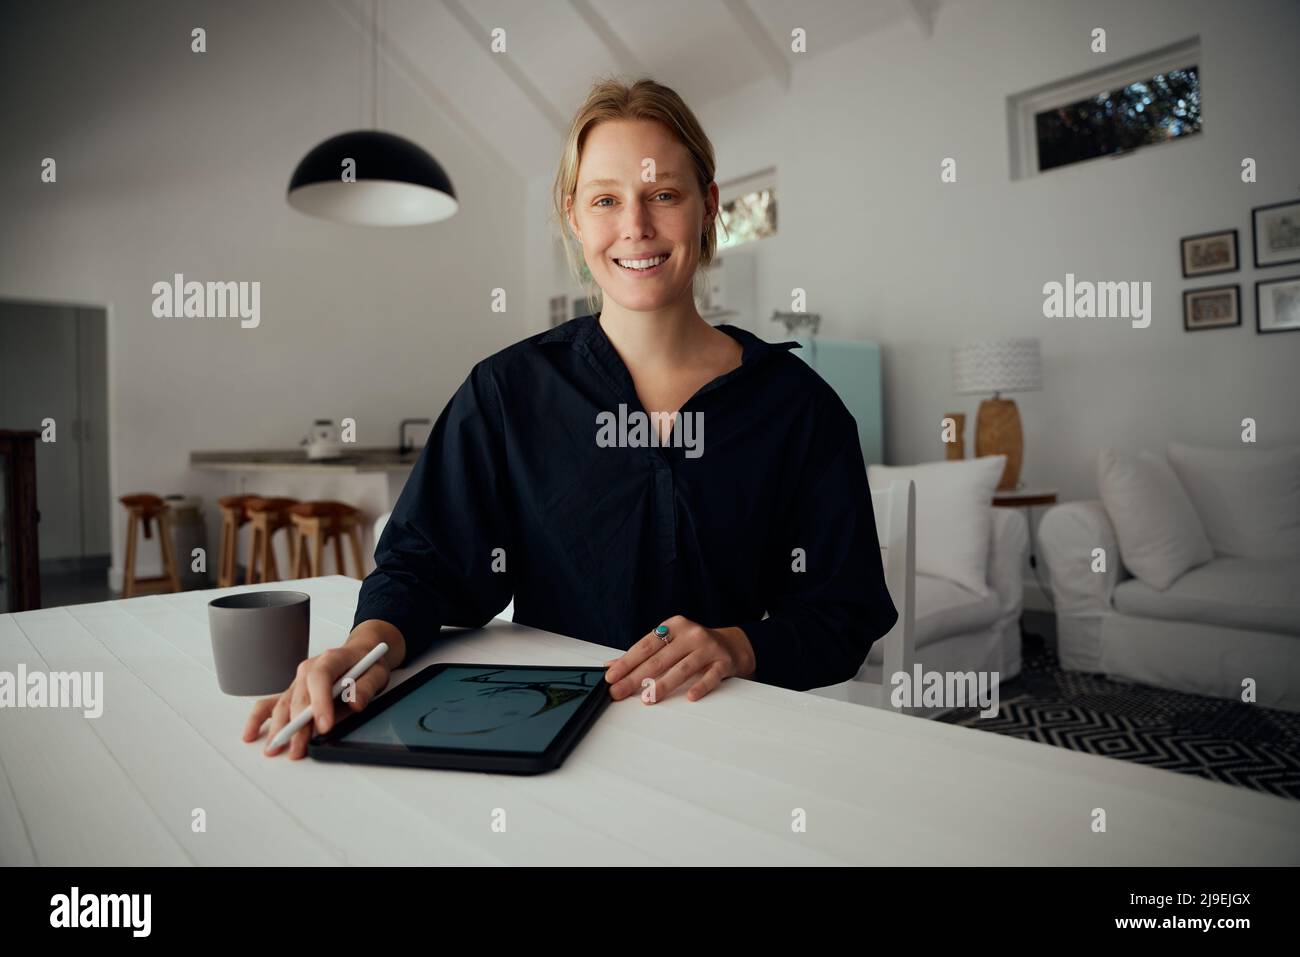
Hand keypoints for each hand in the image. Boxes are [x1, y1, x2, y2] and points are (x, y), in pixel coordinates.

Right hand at [242, 619, 404, 759]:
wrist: (360, 653)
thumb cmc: (366, 664)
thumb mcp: (376, 673)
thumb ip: (366, 688)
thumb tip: (355, 704)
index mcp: (330, 659)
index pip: (321, 678)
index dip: (320, 702)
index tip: (324, 725)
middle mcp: (309, 669)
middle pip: (300, 697)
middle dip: (298, 725)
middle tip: (299, 748)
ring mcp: (298, 681)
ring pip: (284, 705)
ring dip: (279, 727)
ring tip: (275, 749)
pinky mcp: (293, 693)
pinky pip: (271, 703)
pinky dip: (259, 719)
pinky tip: (252, 734)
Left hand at [602, 615, 754, 703]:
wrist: (732, 645)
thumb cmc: (693, 646)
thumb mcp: (669, 643)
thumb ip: (642, 654)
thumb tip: (611, 667)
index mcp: (674, 626)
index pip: (645, 645)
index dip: (627, 662)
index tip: (611, 676)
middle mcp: (691, 634)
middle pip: (659, 659)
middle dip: (636, 678)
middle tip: (619, 692)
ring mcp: (708, 648)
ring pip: (682, 668)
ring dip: (663, 685)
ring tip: (648, 699)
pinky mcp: (723, 662)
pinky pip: (710, 676)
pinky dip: (700, 686)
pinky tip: (690, 696)